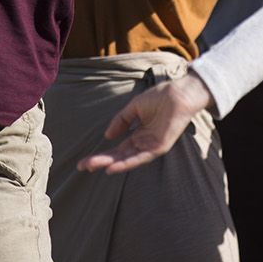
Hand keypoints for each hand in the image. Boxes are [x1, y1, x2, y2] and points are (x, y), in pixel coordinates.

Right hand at [77, 73, 212, 174]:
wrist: (179, 93)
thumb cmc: (160, 97)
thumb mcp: (135, 107)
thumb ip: (121, 120)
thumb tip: (107, 136)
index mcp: (139, 135)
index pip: (117, 149)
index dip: (102, 155)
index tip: (85, 161)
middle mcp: (144, 143)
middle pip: (119, 156)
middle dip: (101, 161)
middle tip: (83, 166)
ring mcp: (151, 146)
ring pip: (127, 159)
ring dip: (110, 163)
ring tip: (93, 166)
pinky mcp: (160, 147)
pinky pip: (141, 158)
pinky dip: (127, 163)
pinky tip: (113, 167)